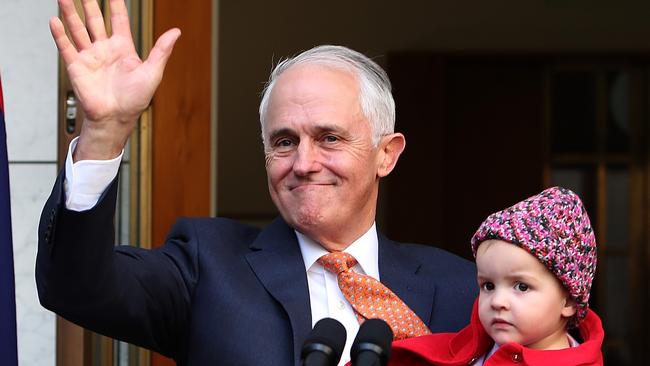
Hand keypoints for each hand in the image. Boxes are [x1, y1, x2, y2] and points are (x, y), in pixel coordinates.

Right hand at [50, 0, 180, 160]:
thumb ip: (162, 50)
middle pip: (95, 20)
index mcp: (124, 49)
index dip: (116, 5)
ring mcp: (90, 57)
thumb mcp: (152, 72)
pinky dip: (59, 33)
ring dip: (71, 14)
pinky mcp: (77, 66)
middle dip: (90, 4)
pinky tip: (55, 20)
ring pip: (78, 29)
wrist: (115, 118)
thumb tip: (176, 32)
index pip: (119, 20)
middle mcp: (105, 50)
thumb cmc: (135, 100)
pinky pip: (66, 46)